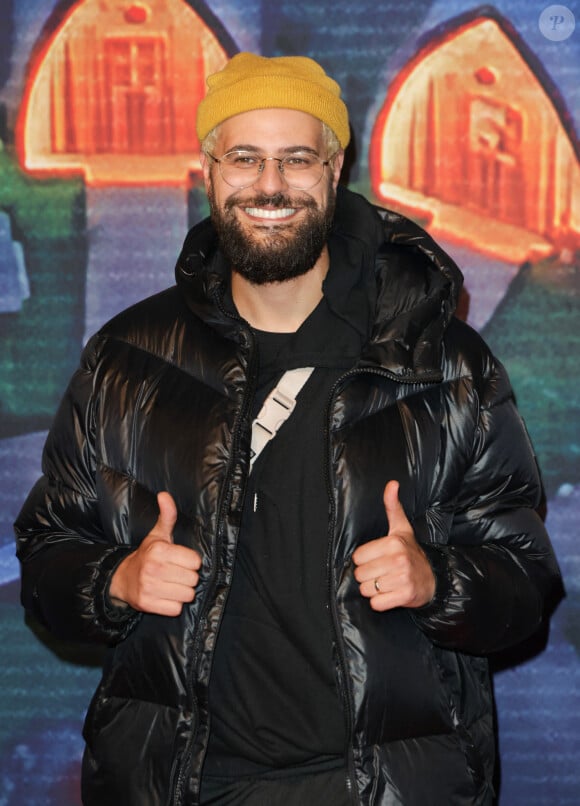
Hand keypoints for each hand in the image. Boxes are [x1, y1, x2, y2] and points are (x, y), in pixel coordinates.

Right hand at [109, 492, 201, 616]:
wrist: (123, 579)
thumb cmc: (147, 555)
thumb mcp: (158, 535)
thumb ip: (167, 515)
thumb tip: (164, 495)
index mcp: (159, 550)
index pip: (196, 561)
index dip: (191, 562)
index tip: (180, 561)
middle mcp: (154, 568)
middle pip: (193, 580)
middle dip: (187, 578)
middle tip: (175, 574)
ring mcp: (149, 588)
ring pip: (187, 596)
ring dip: (182, 592)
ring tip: (171, 585)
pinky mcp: (147, 605)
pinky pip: (176, 609)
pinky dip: (173, 605)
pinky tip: (165, 596)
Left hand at [352, 481, 434, 610]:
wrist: (433, 579)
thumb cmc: (411, 552)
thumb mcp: (401, 528)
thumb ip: (392, 506)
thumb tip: (392, 484)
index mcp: (393, 542)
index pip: (357, 557)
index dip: (365, 560)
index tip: (378, 559)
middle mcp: (398, 559)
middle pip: (360, 574)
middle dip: (368, 576)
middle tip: (382, 572)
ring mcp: (402, 579)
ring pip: (366, 590)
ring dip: (373, 590)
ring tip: (386, 582)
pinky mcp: (405, 596)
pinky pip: (376, 603)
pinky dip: (380, 602)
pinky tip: (390, 594)